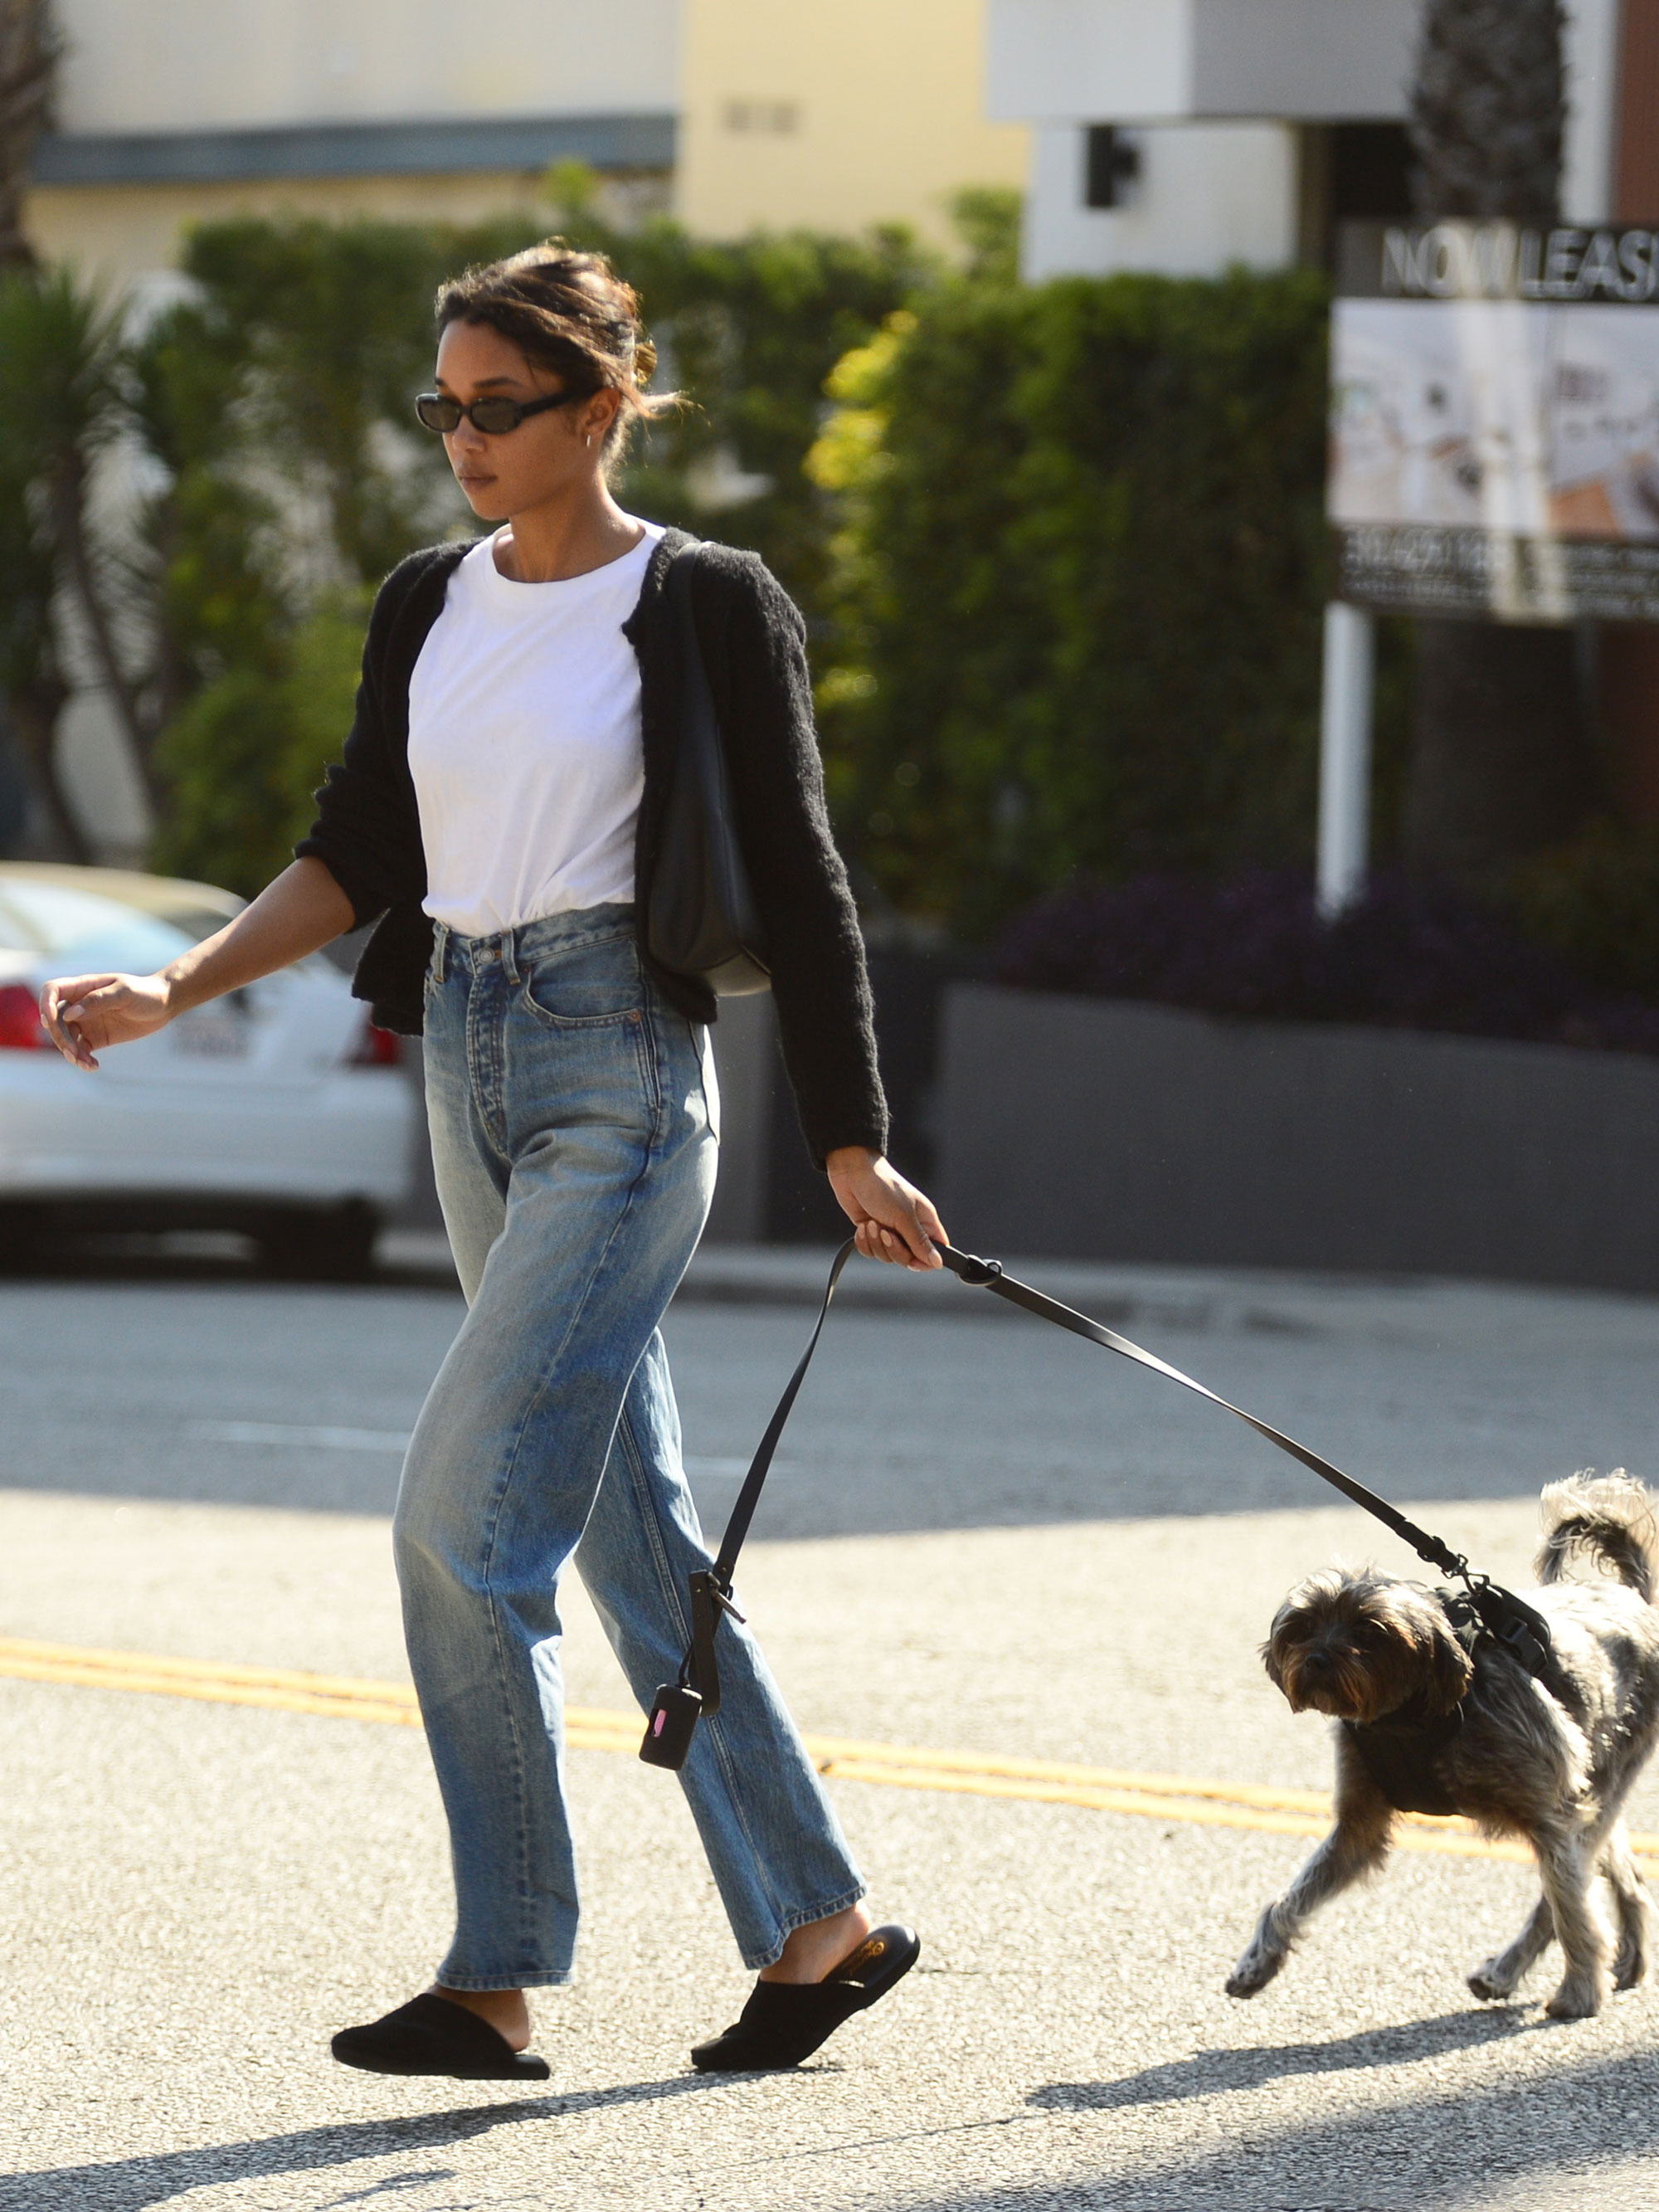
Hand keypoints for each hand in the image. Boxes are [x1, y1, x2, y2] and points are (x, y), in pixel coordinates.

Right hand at [40, 972, 174, 1069]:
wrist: (164, 1005)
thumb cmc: (145, 992)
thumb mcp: (124, 992)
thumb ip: (98, 1000)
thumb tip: (70, 1014)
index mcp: (83, 987)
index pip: (52, 991)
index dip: (45, 1004)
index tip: (49, 1020)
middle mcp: (80, 1005)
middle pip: (55, 1021)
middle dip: (60, 1037)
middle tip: (74, 1052)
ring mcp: (86, 1022)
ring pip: (66, 1039)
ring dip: (70, 1052)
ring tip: (86, 1063)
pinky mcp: (96, 1038)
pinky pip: (81, 1050)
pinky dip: (82, 1060)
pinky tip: (93, 1066)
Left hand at [825, 1147, 946, 1269]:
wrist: (853, 1172)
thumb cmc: (883, 1185)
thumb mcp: (904, 1216)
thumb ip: (920, 1242)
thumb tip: (937, 1262)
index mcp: (925, 1221)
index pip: (933, 1251)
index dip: (924, 1261)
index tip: (912, 1259)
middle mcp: (909, 1228)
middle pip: (907, 1258)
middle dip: (894, 1249)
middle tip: (887, 1232)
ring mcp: (890, 1230)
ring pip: (887, 1256)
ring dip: (876, 1243)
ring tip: (873, 1223)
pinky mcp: (872, 1232)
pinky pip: (870, 1251)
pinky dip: (864, 1242)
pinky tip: (864, 1226)